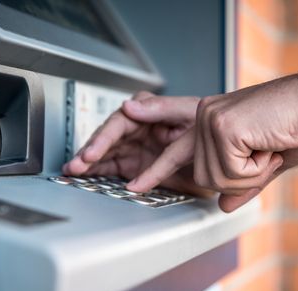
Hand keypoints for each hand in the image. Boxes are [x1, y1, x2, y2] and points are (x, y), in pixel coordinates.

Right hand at [63, 91, 212, 195]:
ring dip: (88, 163)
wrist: (225, 156)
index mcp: (148, 111)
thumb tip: (129, 105)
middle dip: (90, 152)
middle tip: (77, 165)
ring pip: (105, 154)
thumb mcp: (190, 113)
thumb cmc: (210, 126)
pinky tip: (84, 178)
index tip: (94, 151)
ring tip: (72, 172)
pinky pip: (112, 169)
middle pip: (107, 139)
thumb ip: (160, 109)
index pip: (119, 123)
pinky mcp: (134, 165)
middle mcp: (137, 128)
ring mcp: (134, 147)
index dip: (104, 137)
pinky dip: (98, 174)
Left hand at [127, 72, 297, 211]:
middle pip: (202, 177)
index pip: (175, 150)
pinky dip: (257, 169)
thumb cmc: (297, 125)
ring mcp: (209, 120)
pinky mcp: (222, 126)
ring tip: (268, 148)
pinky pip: (231, 172)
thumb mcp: (265, 161)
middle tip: (265, 155)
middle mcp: (202, 117)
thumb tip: (223, 206)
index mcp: (208, 122)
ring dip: (251, 173)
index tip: (134, 186)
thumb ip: (241, 183)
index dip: (155, 171)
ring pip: (215, 178)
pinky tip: (268, 146)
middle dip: (239, 178)